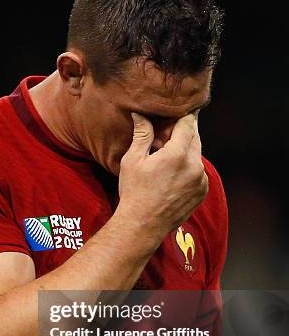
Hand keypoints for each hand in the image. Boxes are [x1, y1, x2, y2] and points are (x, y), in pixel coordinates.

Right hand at [117, 112, 207, 239]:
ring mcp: (201, 180)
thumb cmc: (134, 193)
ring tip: (165, 159)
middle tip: (165, 135)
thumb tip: (141, 114)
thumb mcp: (133, 160)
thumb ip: (142, 134)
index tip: (176, 110)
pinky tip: (171, 175)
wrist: (143, 225)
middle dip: (182, 132)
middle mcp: (195, 165)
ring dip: (185, 150)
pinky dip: (189, 167)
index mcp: (178, 154)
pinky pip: (199, 171)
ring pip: (197, 154)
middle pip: (194, 136)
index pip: (187, 123)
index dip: (182, 114)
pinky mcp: (202, 191)